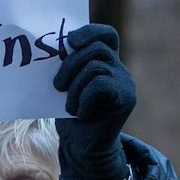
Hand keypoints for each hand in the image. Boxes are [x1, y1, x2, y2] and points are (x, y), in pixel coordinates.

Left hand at [52, 24, 135, 179]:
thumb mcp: (67, 85)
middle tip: (57, 85)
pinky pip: (100, 85)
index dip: (89, 32)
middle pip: (96, 49)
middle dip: (70, 65)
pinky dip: (84, 99)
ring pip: (95, 67)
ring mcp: (125, 83)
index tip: (70, 42)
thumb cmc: (71, 114)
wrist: (83, 147)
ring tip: (69, 106)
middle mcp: (119, 69)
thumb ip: (68, 65)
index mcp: (106, 61)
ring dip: (75, 88)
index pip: (106, 34)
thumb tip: (52, 47)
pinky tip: (81, 114)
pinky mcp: (126, 99)